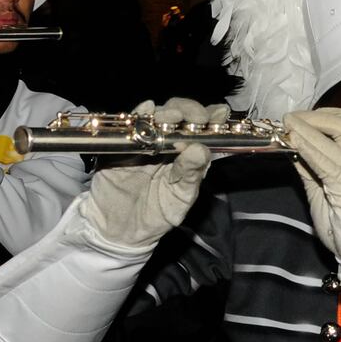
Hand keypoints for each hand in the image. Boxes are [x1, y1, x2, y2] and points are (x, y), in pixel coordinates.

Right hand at [84, 98, 223, 250]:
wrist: (123, 231)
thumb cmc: (158, 213)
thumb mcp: (181, 197)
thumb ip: (191, 173)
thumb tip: (199, 148)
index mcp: (186, 152)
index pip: (201, 128)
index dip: (212, 117)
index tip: (220, 113)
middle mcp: (166, 142)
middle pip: (179, 114)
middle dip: (190, 110)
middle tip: (198, 118)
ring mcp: (143, 141)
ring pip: (155, 116)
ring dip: (166, 112)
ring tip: (174, 116)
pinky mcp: (120, 145)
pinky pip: (128, 126)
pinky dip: (138, 115)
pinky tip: (147, 110)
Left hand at [283, 108, 340, 268]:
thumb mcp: (319, 188)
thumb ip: (309, 168)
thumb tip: (292, 148)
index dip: (324, 116)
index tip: (300, 116)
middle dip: (317, 116)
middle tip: (292, 118)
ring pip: (339, 135)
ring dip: (309, 127)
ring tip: (290, 125)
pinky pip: (326, 160)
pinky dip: (308, 147)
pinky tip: (294, 141)